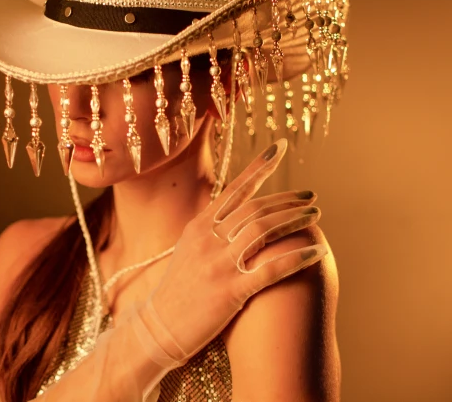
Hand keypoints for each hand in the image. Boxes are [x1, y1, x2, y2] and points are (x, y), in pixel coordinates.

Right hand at [141, 138, 326, 360]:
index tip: (279, 149)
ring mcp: (218, 264)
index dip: (259, 167)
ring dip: (294, 220)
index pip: (233, 190)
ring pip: (264, 231)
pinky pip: (271, 268)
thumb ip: (210, 230)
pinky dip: (297, 257)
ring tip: (316, 217)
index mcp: (198, 227)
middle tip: (311, 197)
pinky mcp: (230, 291)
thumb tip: (233, 212)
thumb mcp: (187, 251)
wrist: (158, 327)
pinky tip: (317, 252)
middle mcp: (208, 239)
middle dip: (287, 199)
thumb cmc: (177, 291)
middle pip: (255, 208)